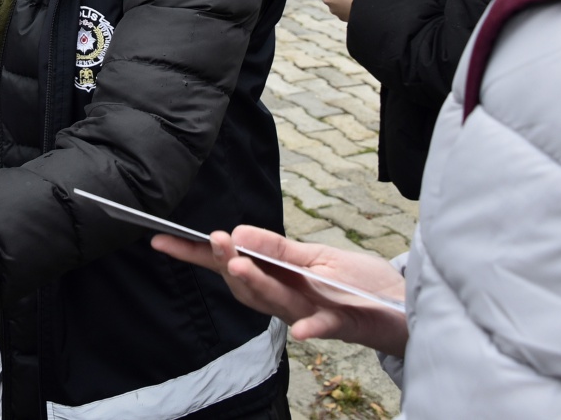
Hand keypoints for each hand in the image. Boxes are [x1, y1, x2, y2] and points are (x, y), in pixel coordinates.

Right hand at [151, 227, 408, 356]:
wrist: (398, 310)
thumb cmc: (356, 282)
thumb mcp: (315, 256)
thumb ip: (277, 248)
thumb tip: (235, 232)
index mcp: (275, 276)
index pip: (228, 262)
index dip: (195, 254)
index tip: (161, 239)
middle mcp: (285, 297)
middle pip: (245, 283)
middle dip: (226, 262)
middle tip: (213, 241)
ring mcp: (310, 312)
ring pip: (274, 300)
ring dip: (255, 285)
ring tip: (237, 263)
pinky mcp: (340, 322)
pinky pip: (323, 327)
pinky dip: (311, 328)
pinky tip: (301, 328)